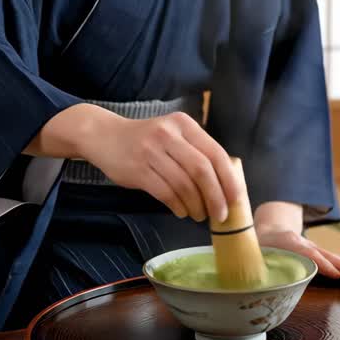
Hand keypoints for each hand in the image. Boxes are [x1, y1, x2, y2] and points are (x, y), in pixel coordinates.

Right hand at [77, 110, 241, 222]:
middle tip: (221, 215)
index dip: (229, 179)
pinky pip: (165, 193)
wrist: (104, 135)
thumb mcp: (172, 133)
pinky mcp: (138, 170)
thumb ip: (194, 150)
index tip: (236, 198)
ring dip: (196, 205)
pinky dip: (178, 206)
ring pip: (184, 184)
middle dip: (216, 196)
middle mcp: (169, 135)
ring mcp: (152, 151)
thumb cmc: (146, 139)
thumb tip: (223, 183)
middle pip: (202, 170)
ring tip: (199, 215)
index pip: (215, 153)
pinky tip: (182, 212)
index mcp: (184, 124)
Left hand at [254, 202, 339, 279]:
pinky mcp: (318, 253)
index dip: (322, 265)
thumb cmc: (260, 245)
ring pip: (333, 258)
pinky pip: (334, 260)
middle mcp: (304, 245)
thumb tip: (261, 284)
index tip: (335, 275)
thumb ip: (259, 265)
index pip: (307, 254)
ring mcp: (313, 248)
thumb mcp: (255, 252)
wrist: (269, 228)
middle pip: (326, 255)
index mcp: (288, 244)